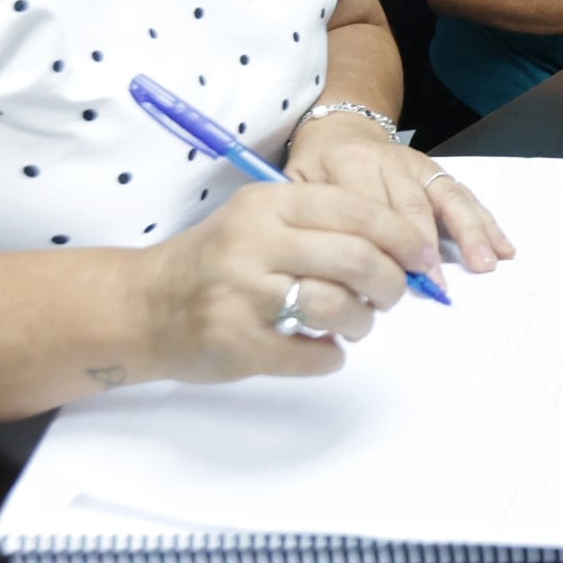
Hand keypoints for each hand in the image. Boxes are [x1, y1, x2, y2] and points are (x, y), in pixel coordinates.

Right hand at [136, 180, 436, 381]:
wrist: (141, 307)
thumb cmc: (213, 263)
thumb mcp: (257, 220)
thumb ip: (318, 226)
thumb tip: (400, 249)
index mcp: (267, 204)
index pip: (356, 211)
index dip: (401, 236)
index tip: (422, 257)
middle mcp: (254, 242)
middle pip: (357, 259)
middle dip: (391, 283)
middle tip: (391, 296)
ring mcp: (243, 294)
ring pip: (338, 307)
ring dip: (361, 322)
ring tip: (352, 325)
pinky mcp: (238, 342)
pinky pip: (311, 356)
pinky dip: (328, 358)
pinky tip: (321, 352)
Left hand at [284, 113, 512, 281]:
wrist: (340, 129)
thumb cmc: (316, 170)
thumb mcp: (296, 186)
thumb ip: (311, 219)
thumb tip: (330, 271)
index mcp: (348, 165)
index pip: (368, 209)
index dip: (383, 245)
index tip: (395, 281)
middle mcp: (387, 161)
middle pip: (411, 205)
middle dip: (425, 247)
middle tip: (437, 284)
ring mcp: (417, 164)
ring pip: (446, 198)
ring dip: (468, 233)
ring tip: (484, 264)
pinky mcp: (436, 170)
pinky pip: (464, 195)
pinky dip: (486, 222)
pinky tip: (503, 248)